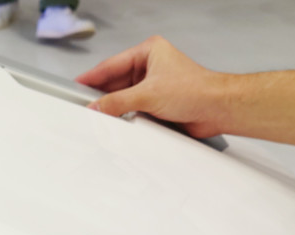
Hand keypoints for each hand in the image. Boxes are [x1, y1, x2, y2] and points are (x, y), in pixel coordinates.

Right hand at [75, 36, 228, 137]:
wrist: (217, 109)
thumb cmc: (196, 90)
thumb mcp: (148, 94)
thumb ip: (118, 102)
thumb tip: (98, 107)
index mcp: (149, 52)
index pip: (112, 65)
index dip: (93, 77)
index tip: (76, 87)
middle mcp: (151, 67)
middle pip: (116, 82)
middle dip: (102, 95)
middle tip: (84, 106)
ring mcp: (154, 86)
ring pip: (125, 97)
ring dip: (115, 108)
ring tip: (99, 116)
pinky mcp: (158, 104)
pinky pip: (134, 109)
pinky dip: (126, 117)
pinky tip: (117, 122)